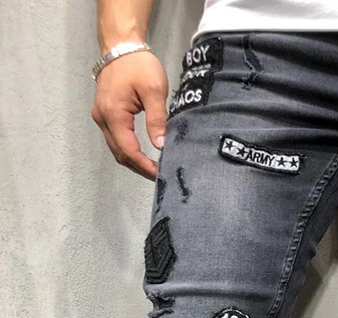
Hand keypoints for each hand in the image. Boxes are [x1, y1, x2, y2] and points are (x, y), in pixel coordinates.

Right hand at [91, 51, 167, 180]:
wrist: (121, 46)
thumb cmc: (138, 65)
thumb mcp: (154, 91)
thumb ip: (157, 120)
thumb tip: (160, 145)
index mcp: (114, 114)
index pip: (128, 150)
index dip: (144, 166)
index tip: (159, 173)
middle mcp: (102, 118)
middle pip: (119, 154)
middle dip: (139, 168)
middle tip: (159, 175)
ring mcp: (101, 116)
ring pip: (116, 148)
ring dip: (133, 161)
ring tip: (153, 168)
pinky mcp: (105, 114)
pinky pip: (115, 139)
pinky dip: (128, 150)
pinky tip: (142, 155)